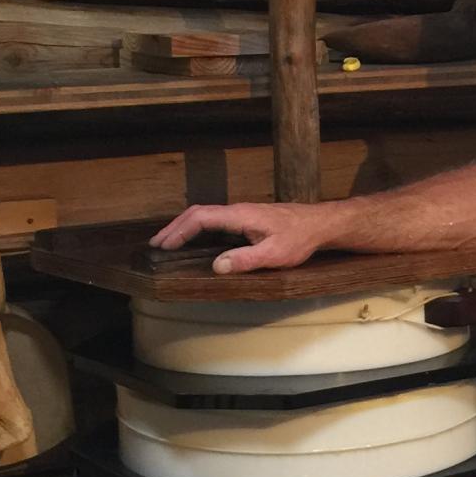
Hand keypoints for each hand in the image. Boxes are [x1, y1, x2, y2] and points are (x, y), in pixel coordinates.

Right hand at [149, 202, 333, 274]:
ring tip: (167, 242)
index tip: (163, 245)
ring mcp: (242, 213)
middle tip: (155, 245)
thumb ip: (246, 259)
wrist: (320, 224)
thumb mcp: (275, 254)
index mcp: (240, 216)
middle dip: (174, 227)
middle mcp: (238, 210)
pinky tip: (194, 240)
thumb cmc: (300, 238)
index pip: (201, 217)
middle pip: (198, 213)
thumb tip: (217, 266)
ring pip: (206, 215)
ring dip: (184, 227)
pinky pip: (215, 220)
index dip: (179, 231)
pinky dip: (198, 228)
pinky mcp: (247, 219)